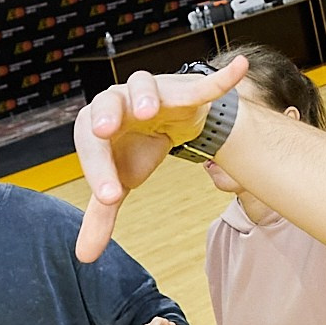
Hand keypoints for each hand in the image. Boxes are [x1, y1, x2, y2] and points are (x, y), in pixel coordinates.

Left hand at [73, 56, 249, 261]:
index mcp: (98, 125)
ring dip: (146, 94)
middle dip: (107, 113)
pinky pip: (203, 85)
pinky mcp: (185, 91)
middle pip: (107, 100)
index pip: (90, 144)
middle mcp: (120, 101)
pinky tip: (241, 67)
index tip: (112, 199)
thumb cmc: (137, 149)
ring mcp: (153, 92)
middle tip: (104, 131)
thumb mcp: (122, 182)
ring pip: (143, 83)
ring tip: (149, 109)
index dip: (98, 169)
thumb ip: (102, 215)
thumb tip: (85, 257)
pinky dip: (222, 78)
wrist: (169, 122)